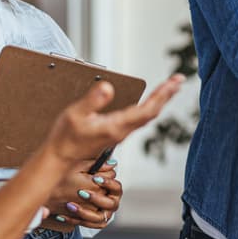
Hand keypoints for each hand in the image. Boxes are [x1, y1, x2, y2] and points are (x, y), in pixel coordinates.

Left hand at [42, 167, 122, 230]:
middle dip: (96, 198)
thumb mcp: (92, 173)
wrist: (75, 195)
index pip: (117, 187)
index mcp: (115, 191)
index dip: (108, 183)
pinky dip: (74, 220)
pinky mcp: (96, 223)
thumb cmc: (87, 182)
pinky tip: (62, 215)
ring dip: (84, 212)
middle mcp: (112, 204)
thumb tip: (112, 163)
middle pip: (110, 204)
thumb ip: (101, 168)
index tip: (95, 178)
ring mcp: (105, 215)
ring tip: (70, 205)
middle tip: (81, 192)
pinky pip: (87, 224)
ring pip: (99, 217)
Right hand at [46, 74, 184, 164]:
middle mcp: (122, 130)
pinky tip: (151, 101)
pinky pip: (139, 118)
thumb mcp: (75, 114)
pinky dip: (149, 106)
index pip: (147, 109)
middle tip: (179, 80)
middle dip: (166, 94)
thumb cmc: (65, 138)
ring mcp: (120, 132)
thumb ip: (93, 100)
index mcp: (116, 125)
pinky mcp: (116, 132)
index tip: (174, 82)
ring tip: (170, 87)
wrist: (59, 159)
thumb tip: (108, 87)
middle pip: (152, 111)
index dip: (163, 95)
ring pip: (147, 115)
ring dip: (160, 100)